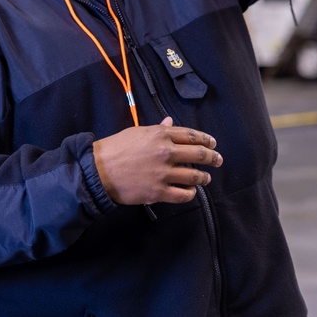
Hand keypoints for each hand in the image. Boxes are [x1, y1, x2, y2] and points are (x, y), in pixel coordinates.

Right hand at [92, 117, 223, 205]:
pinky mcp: (158, 192)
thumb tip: (170, 122)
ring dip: (203, 178)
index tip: (213, 144)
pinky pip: (182, 195)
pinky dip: (190, 194)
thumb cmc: (116, 148)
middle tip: (218, 161)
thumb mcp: (137, 132)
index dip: (206, 140)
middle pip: (198, 155)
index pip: (191, 136)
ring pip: (194, 176)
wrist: (98, 171)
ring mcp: (163, 173)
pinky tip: (191, 192)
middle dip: (212, 158)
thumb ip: (158, 129)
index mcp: (161, 135)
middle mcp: (166, 152)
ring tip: (206, 178)